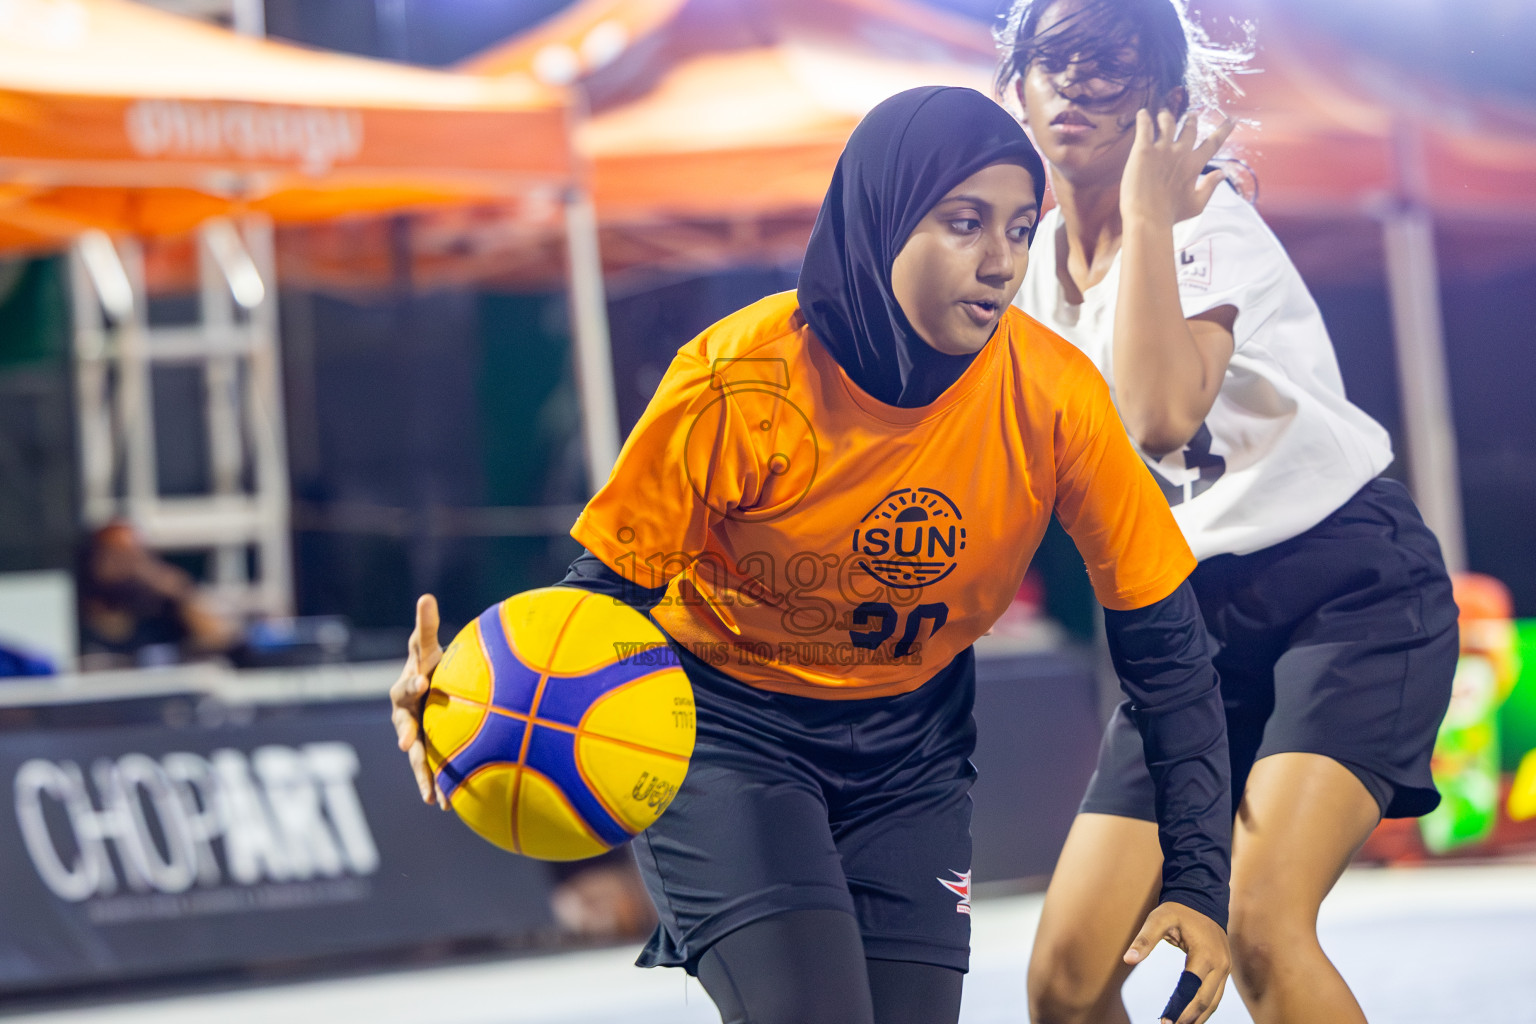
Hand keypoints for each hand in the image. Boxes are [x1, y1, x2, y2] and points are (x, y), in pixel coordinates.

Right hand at [390, 594, 446, 808]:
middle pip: (404, 727)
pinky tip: (448, 806)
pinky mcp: (426, 752)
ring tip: (431, 793)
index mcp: (404, 690)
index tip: (422, 682)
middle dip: (406, 735)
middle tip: (407, 743)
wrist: (429, 689)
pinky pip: (431, 770)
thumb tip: (426, 596)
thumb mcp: (427, 646)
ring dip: (422, 773)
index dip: (412, 683)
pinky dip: (437, 785)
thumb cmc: (429, 664)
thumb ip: (425, 626)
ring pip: (416, 756)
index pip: (407, 686)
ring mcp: (415, 737)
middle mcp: (405, 716)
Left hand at [1120, 109, 1235, 227]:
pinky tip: (1142, 114)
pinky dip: (1144, 118)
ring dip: (1167, 116)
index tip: (1231, 119)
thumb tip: (1223, 173)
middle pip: (1189, 128)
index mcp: (1194, 165)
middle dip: (1191, 120)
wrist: (1147, 218)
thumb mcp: (1196, 205)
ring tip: (1165, 114)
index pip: (1213, 143)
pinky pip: (1145, 126)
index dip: (1223, 130)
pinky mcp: (1143, 149)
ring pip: (1168, 122)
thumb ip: (1210, 187)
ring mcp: (1161, 149)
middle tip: (1191, 116)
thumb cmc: (1171, 215)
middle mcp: (1180, 152)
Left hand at [1123, 900, 1229, 1023]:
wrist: (1203, 900)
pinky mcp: (1224, 970)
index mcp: (1205, 954)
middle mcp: (1220, 965)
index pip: (1191, 988)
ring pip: (1214, 1002)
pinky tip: (1191, 1018)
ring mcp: (1225, 969)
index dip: (1178, 1006)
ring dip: (1198, 1018)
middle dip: (1187, 1017)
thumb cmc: (1178, 910)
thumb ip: (1144, 940)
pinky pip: (1216, 995)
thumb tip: (1127, 959)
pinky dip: (1204, 1009)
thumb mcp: (1158, 919)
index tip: (1164, 1021)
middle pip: (1205, 1000)